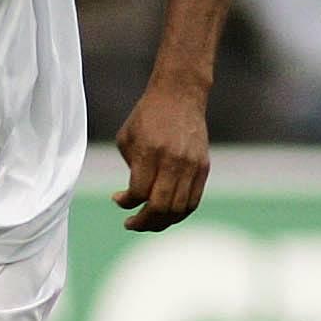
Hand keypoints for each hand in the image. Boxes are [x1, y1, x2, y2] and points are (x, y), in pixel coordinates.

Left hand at [111, 79, 209, 231]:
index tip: (117, 199)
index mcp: (150, 152)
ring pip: (179, 209)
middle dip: (143, 222)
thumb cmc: (147, 116)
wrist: (180, 96)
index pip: (139, 192)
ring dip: (161, 222)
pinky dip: (179, 213)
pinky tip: (165, 214)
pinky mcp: (203, 167)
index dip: (126, 203)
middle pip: (160, 206)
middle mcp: (174, 161)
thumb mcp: (127, 139)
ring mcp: (192, 166)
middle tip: (130, 224)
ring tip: (147, 223)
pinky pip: (193, 201)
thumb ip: (131, 170)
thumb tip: (135, 197)